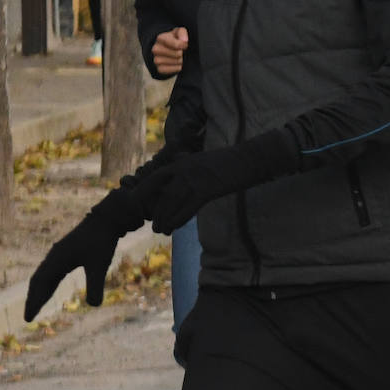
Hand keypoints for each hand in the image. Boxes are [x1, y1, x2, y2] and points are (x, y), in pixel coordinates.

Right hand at [23, 187, 146, 320]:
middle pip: (38, 281)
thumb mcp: (99, 265)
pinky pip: (53, 270)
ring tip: (37, 305)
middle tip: (29, 316)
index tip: (28, 318)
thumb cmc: (102, 241)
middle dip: (34, 299)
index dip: (34, 302)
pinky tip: (51, 286)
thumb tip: (94, 306)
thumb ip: (96, 285)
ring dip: (40, 290)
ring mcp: (60, 253)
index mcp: (57, 260)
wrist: (108, 219)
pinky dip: (49, 282)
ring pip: (45, 275)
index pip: (40, 284)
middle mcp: (54, 256)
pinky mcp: (68, 251)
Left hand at [133, 129, 298, 233]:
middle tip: (154, 225)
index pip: (156, 177)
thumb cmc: (230, 160)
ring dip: (165, 219)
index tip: (140, 204)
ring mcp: (195, 179)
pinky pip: (188, 209)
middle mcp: (185, 169)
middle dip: (156, 212)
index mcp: (183, 162)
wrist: (249, 160)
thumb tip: (178, 162)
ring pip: (172, 203)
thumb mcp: (204, 158)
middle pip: (163, 194)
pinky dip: (179, 220)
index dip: (145, 192)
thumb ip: (189, 162)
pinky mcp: (207, 190)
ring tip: (161, 231)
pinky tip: (174, 228)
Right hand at [151, 27, 188, 75]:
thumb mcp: (178, 32)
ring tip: (178, 56)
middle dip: (182, 53)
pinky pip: (174, 70)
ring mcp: (156, 60)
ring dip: (180, 60)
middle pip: (177, 54)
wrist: (166, 49)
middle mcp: (156, 49)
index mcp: (160, 38)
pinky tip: (176, 63)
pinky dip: (178, 67)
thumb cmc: (173, 39)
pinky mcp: (159, 69)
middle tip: (180, 51)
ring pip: (176, 62)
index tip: (184, 45)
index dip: (184, 45)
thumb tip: (184, 40)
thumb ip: (182, 33)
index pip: (177, 44)